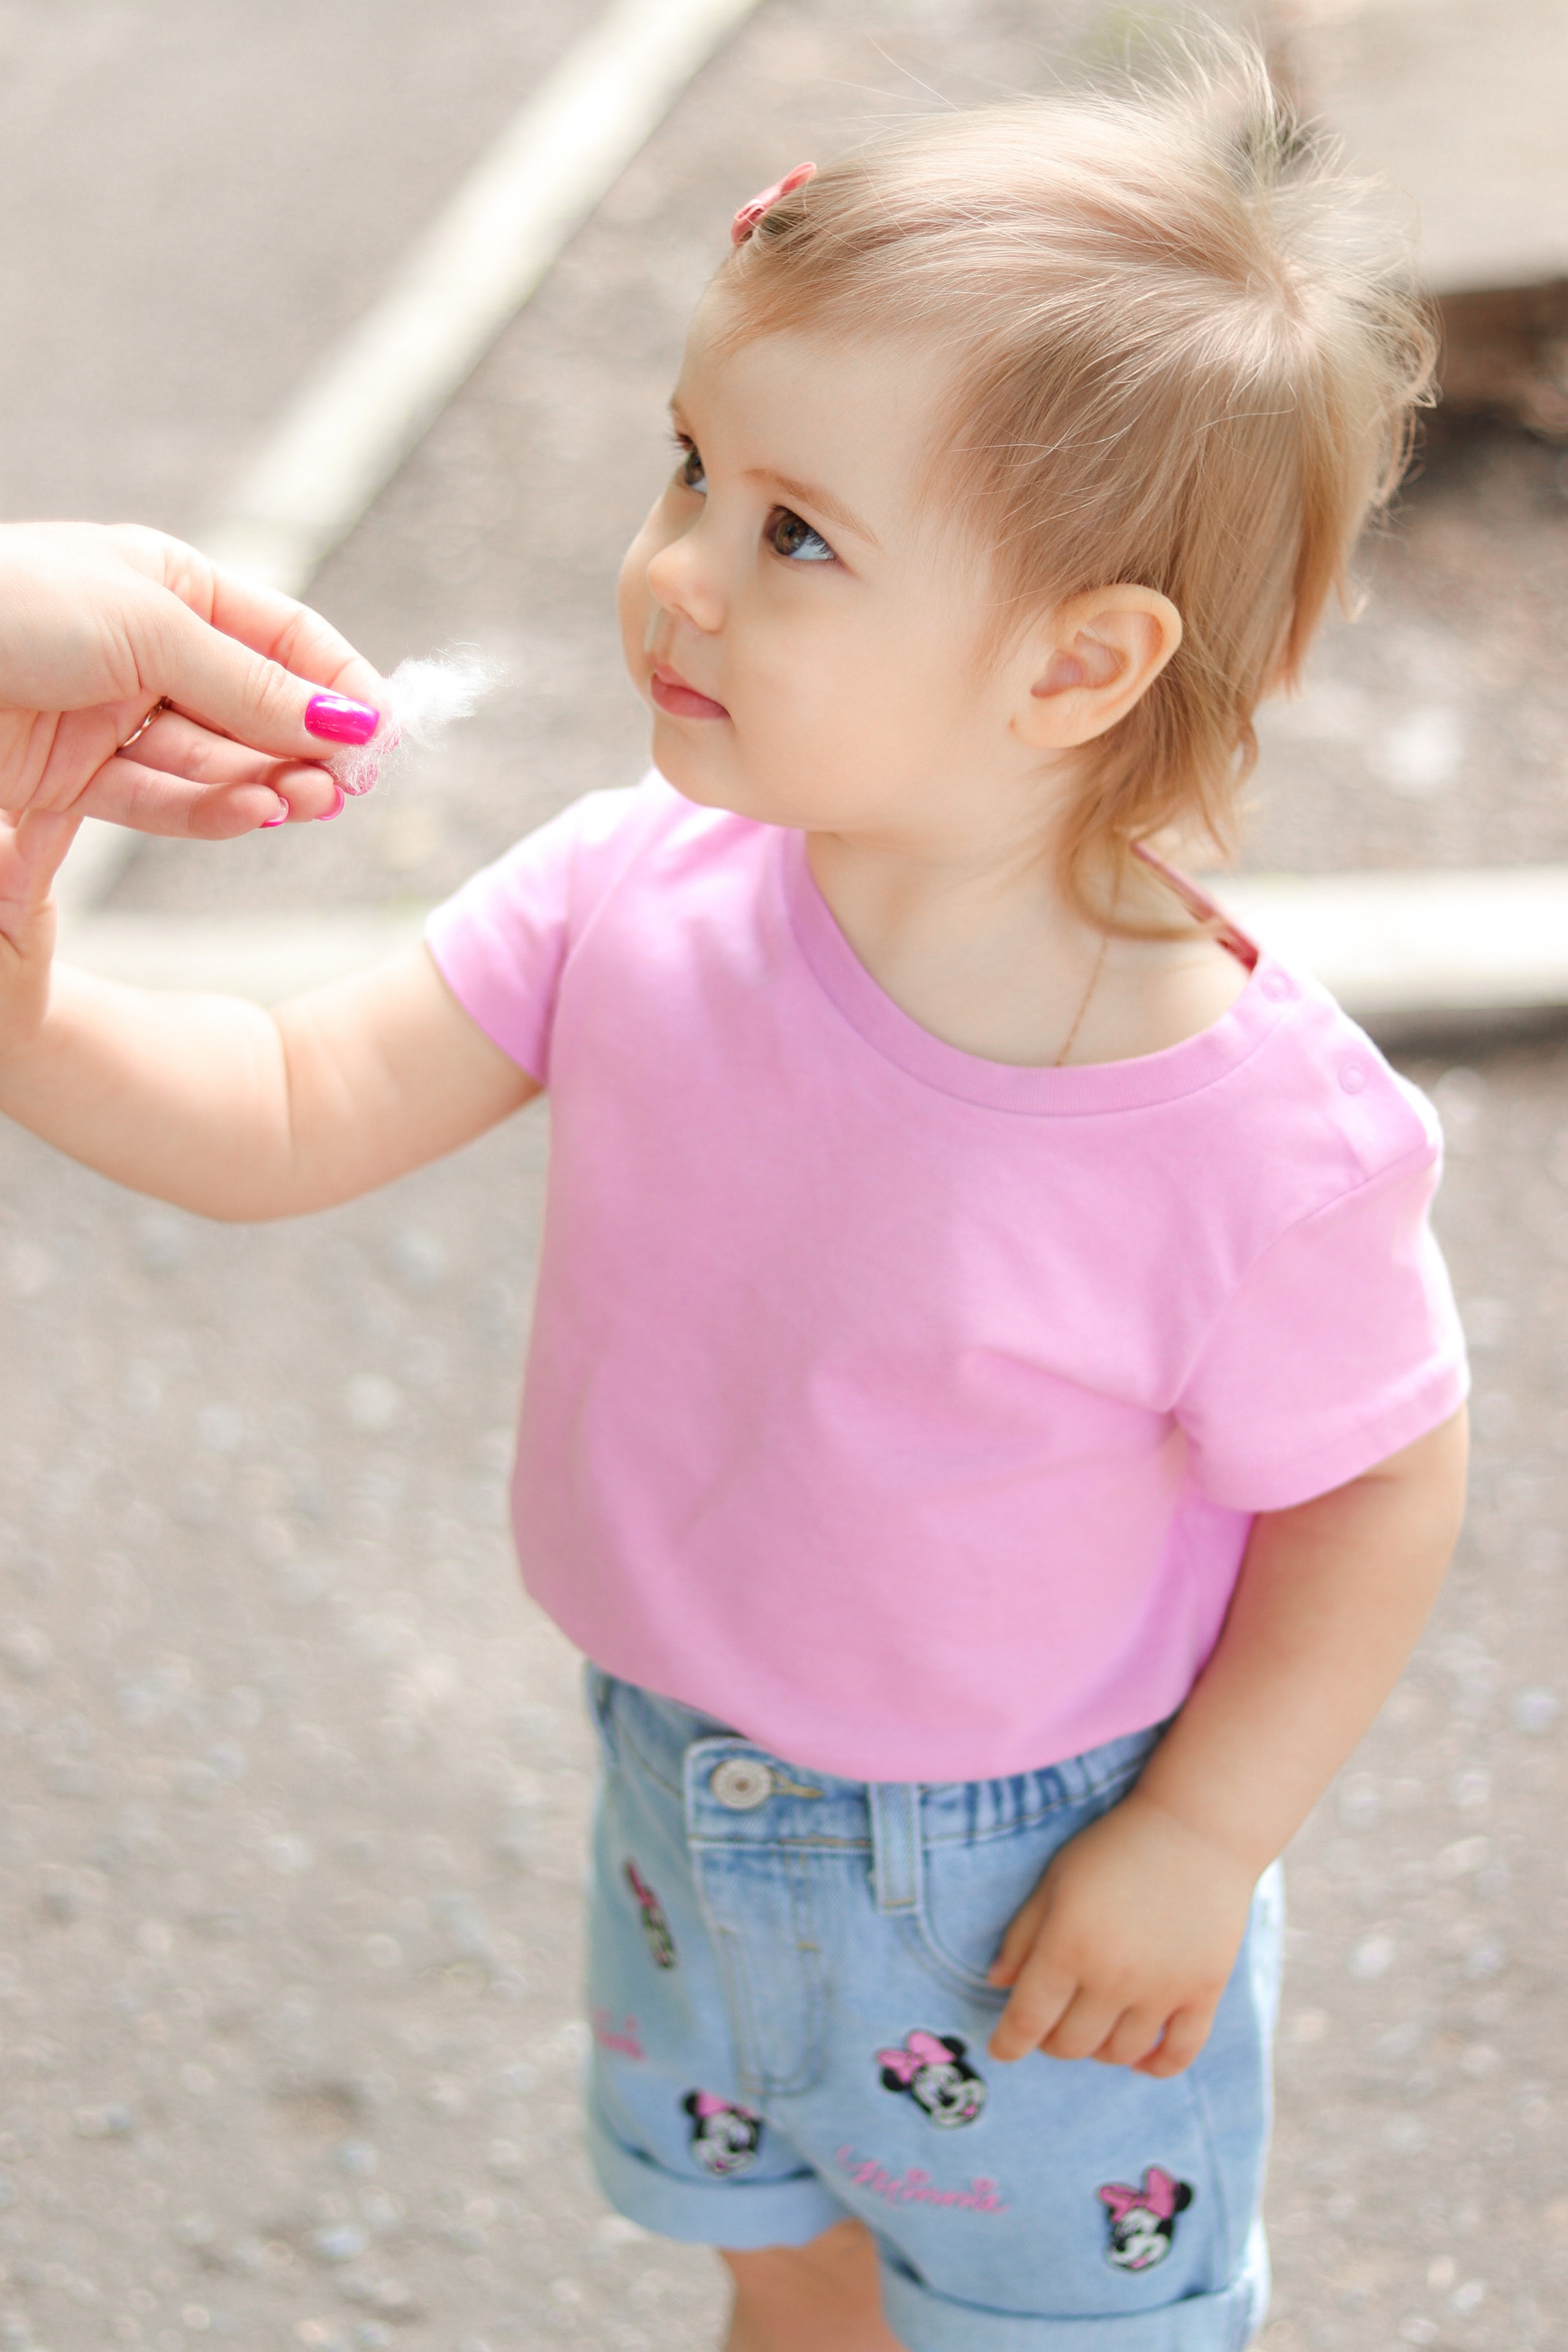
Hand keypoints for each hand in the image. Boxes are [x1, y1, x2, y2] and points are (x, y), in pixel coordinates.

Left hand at [0, 521, 385, 839]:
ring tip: (307, 802)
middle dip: (306, 747)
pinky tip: (255, 812)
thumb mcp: (147, 630)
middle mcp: (147, 651)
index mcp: (169, 585)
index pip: (285, 638)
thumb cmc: (8, 608)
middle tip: (346, 785)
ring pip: (218, 764)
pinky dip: (214, 812)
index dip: (340, 685)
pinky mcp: (76, 780)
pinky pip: (166, 801)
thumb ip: (251, 684)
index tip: (384, 736)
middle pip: (258, 709)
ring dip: (268, 786)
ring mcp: (113, 718)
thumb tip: (354, 718)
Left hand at [985, 1789, 1256, 2077]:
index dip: (1008, 2043)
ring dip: (1098, 2049)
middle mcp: (1113, 1977)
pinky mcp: (1203, 1992)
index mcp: (1068, 1946)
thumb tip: (996, 1983)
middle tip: (1051, 2023)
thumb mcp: (1056, 1879)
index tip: (1001, 2049)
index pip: (1028, 2020)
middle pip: (1071, 2044)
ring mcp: (1162, 1989)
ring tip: (1093, 2026)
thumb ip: (1023, 1933)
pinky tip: (1140, 2057)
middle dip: (1051, 2042)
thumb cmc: (1115, 1846)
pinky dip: (1155, 2066)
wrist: (1196, 1828)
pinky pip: (1178, 2054)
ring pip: (1119, 2053)